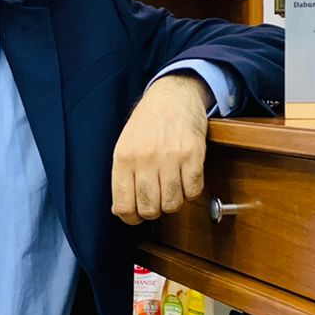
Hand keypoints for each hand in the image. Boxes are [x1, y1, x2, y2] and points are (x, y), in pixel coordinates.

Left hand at [111, 75, 209, 224]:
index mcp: (124, 158)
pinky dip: (191, 192)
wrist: (172, 95)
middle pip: (150, 208)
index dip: (131, 218)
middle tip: (157, 202)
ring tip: (172, 189)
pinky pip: (194, 190)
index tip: (136, 216)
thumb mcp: (125, 146)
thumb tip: (121, 210)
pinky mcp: (193, 154)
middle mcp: (145, 158)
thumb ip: (122, 177)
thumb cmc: (147, 122)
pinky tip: (185, 180)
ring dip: (173, 202)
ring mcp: (170, 157)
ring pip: (173, 203)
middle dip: (154, 212)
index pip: (124, 205)